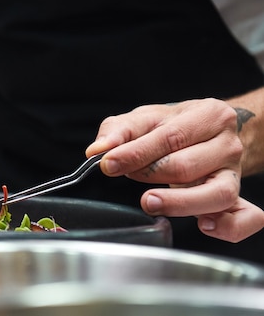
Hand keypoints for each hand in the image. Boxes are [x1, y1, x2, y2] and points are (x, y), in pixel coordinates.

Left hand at [86, 98, 263, 241]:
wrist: (212, 133)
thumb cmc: (176, 127)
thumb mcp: (147, 118)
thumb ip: (120, 131)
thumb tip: (98, 149)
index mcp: (208, 115)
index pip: (170, 137)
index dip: (136, 153)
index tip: (109, 164)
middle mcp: (227, 145)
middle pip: (187, 166)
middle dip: (150, 174)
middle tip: (126, 176)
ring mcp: (235, 174)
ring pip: (216, 194)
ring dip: (180, 204)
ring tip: (150, 202)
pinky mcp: (238, 198)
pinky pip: (245, 217)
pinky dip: (228, 226)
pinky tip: (203, 225)